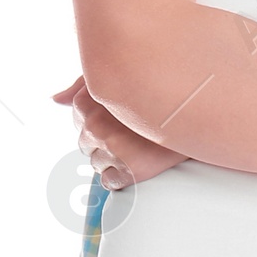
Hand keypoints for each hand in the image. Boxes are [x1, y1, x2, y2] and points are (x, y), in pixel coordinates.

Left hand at [52, 78, 188, 188]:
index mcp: (89, 101)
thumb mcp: (119, 74)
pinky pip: (110, 182)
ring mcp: (113, 150)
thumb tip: (54, 100)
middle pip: (85, 143)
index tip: (123, 116)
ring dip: (114, 158)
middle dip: (105, 139)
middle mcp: (96, 126)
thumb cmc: (160, 85)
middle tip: (133, 131)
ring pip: (96, 163)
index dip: (102, 119)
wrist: (203, 108)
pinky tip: (140, 160)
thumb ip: (83, 85)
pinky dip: (121, 176)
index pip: (79, 119)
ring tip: (139, 144)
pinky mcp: (130, 171)